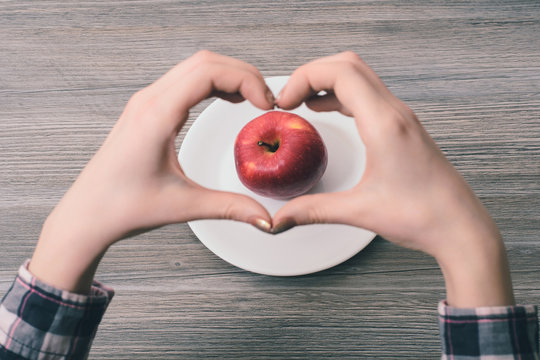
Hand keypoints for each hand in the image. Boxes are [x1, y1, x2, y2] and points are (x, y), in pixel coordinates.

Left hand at [29, 51, 273, 292]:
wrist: (87, 214)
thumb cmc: (123, 207)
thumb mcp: (183, 206)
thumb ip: (230, 207)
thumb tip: (265, 218)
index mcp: (156, 115)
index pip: (208, 72)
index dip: (245, 79)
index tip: (266, 104)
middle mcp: (149, 100)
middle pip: (205, 61)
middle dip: (242, 74)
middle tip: (265, 100)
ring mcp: (145, 102)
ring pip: (194, 67)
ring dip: (227, 75)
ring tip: (252, 98)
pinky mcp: (146, 109)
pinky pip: (184, 80)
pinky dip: (211, 83)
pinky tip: (226, 98)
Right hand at [273, 51, 513, 306]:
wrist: (459, 227)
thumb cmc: (423, 215)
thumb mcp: (360, 211)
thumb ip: (313, 210)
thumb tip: (280, 217)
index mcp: (385, 124)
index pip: (341, 72)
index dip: (305, 77)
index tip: (285, 101)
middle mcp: (395, 113)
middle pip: (349, 65)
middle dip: (313, 74)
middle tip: (289, 98)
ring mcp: (401, 118)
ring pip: (360, 76)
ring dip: (328, 81)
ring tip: (301, 101)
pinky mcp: (403, 127)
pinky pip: (368, 96)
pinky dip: (342, 95)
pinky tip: (328, 109)